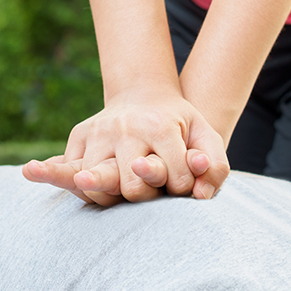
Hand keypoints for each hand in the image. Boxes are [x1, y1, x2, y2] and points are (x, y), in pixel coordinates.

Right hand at [49, 88, 228, 204]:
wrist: (142, 93)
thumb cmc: (178, 123)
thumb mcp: (205, 135)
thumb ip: (215, 166)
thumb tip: (199, 196)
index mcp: (159, 126)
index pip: (175, 181)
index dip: (182, 188)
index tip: (181, 179)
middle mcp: (125, 127)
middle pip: (133, 189)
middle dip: (147, 196)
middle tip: (152, 185)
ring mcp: (97, 131)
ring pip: (99, 187)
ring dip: (114, 197)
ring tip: (127, 188)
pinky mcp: (78, 136)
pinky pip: (75, 179)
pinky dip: (88, 190)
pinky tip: (102, 186)